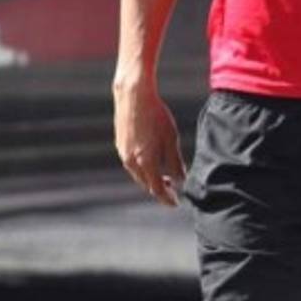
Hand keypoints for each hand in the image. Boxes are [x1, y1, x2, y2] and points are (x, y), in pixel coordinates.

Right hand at [113, 76, 185, 206]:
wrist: (133, 96)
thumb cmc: (156, 115)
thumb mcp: (171, 138)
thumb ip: (175, 161)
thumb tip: (181, 179)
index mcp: (145, 162)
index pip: (157, 189)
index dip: (167, 198)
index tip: (176, 203)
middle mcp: (131, 161)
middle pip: (146, 184)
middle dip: (159, 189)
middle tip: (172, 189)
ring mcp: (123, 153)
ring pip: (137, 174)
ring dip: (150, 178)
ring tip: (164, 176)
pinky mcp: (120, 144)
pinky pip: (131, 163)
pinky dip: (142, 168)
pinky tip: (151, 160)